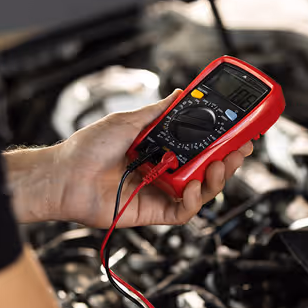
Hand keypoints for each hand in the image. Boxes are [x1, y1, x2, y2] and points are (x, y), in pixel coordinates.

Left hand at [49, 90, 252, 227]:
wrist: (65, 175)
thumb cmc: (88, 148)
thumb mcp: (128, 120)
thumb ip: (158, 111)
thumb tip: (179, 94)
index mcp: (162, 150)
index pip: (200, 148)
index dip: (221, 142)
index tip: (238, 131)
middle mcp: (165, 172)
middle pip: (207, 170)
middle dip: (228, 160)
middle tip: (241, 148)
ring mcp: (161, 193)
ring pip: (201, 192)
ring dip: (216, 179)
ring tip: (220, 164)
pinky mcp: (154, 213)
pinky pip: (184, 211)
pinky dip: (193, 201)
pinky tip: (192, 187)